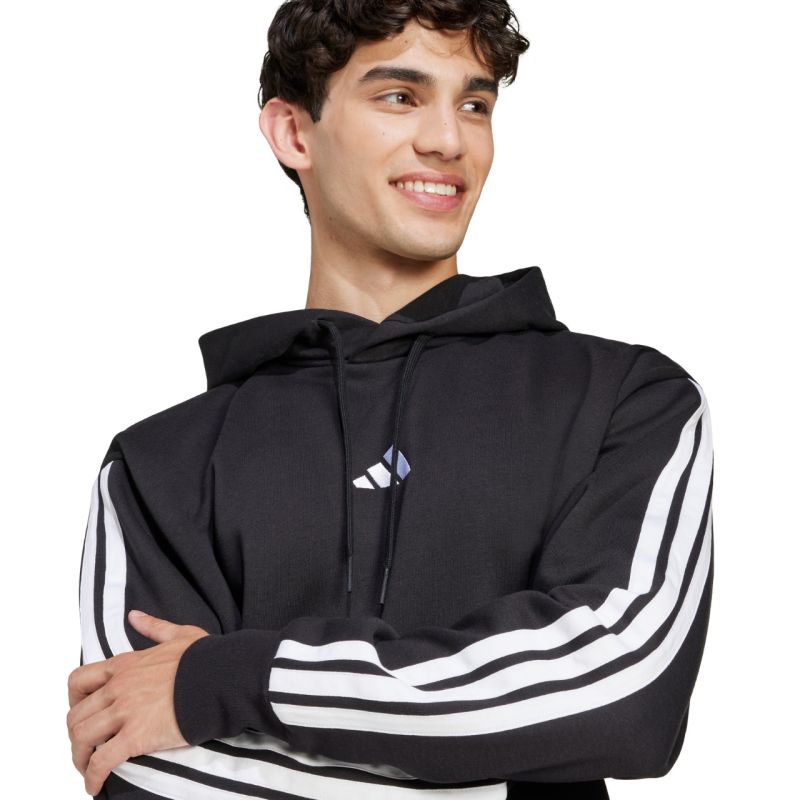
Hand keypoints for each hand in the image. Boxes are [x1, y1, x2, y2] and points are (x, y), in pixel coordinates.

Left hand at [66, 610, 208, 794]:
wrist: (222, 677)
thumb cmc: (206, 658)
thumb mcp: (178, 634)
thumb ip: (153, 627)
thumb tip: (134, 615)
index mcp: (125, 664)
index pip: (79, 681)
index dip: (74, 701)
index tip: (83, 713)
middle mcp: (118, 687)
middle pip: (76, 714)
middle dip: (76, 735)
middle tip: (87, 747)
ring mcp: (125, 711)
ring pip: (82, 738)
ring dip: (80, 758)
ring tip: (88, 769)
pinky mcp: (136, 736)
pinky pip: (102, 760)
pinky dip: (93, 777)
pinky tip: (96, 786)